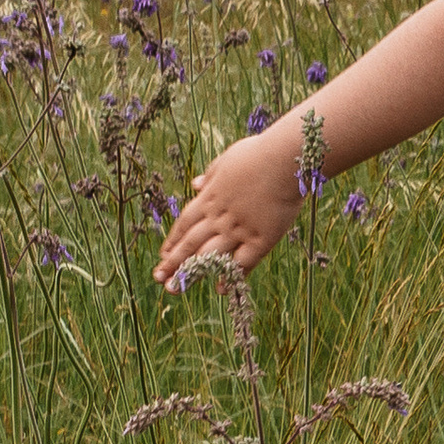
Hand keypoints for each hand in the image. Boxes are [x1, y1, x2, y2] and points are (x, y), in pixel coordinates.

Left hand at [154, 119, 314, 286]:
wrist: (285, 158)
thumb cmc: (259, 153)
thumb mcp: (228, 159)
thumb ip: (212, 175)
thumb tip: (196, 184)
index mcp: (211, 197)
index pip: (185, 222)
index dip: (173, 239)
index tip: (163, 254)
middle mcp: (220, 216)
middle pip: (190, 242)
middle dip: (172, 261)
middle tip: (159, 278)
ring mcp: (239, 228)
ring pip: (209, 255)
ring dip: (191, 272)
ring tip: (175, 288)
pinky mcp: (261, 238)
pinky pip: (243, 261)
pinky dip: (231, 275)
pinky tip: (221, 289)